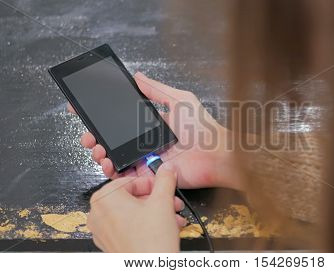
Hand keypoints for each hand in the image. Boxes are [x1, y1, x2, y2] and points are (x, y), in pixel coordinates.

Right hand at [69, 71, 241, 189]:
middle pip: (113, 140)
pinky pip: (127, 176)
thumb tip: (137, 75)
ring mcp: (146, 159)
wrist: (216, 155)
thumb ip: (156, 90)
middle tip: (88, 137)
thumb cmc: (202, 128)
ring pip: (116, 158)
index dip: (101, 117)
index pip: (120, 119)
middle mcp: (146, 142)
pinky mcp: (150, 176)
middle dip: (95, 138)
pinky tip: (108, 164)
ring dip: (101, 154)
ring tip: (97, 150)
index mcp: (150, 124)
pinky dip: (113, 172)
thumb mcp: (179, 100)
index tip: (83, 111)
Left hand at [87, 163, 183, 251]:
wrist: (150, 270)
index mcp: (105, 198)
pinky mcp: (109, 243)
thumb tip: (166, 169)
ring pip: (132, 212)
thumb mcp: (163, 201)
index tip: (165, 187)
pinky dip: (146, 224)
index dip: (153, 184)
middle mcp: (98, 213)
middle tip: (172, 202)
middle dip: (157, 200)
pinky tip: (164, 227)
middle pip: (133, 197)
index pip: (132, 181)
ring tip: (172, 217)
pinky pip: (128, 226)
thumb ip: (165, 179)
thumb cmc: (150, 243)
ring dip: (156, 212)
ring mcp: (102, 230)